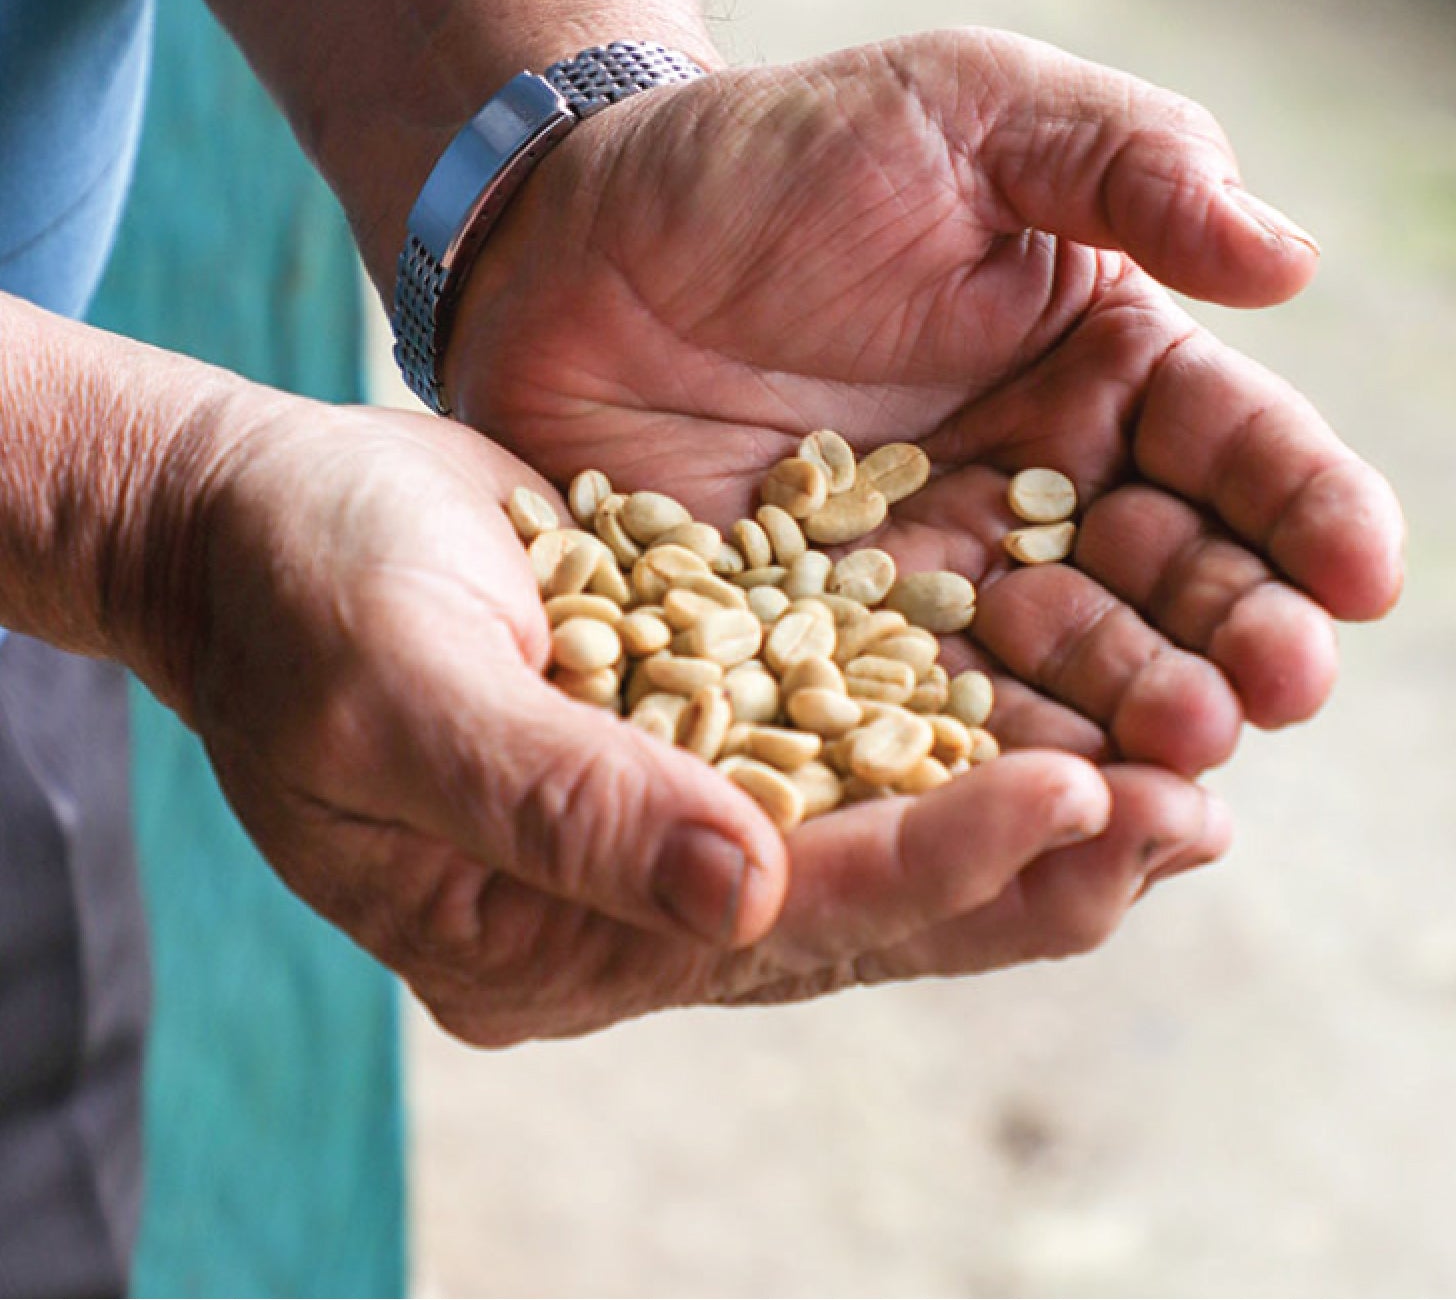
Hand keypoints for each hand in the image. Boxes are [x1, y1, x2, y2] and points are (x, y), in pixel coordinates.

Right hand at [158, 390, 1226, 1044]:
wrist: (260, 525)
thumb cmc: (294, 598)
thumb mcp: (395, 690)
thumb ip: (555, 801)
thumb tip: (739, 895)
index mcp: (535, 938)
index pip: (766, 925)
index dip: (925, 865)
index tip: (1074, 794)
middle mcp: (618, 911)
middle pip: (852, 917)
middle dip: (1023, 870)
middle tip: (1187, 818)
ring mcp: (662, 834)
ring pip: (876, 849)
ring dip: (1024, 822)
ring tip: (1178, 786)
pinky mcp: (694, 745)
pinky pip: (851, 765)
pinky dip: (960, 744)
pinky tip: (1071, 717)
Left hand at [446, 28, 1404, 779]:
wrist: (579, 236)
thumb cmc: (770, 159)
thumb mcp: (961, 112)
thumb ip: (1124, 167)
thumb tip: (1291, 258)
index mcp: (1092, 369)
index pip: (1225, 447)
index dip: (1302, 508)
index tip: (1361, 571)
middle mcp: (1027, 489)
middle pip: (1157, 581)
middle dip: (1227, 634)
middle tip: (1271, 688)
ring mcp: (924, 579)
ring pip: (1050, 668)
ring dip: (1124, 717)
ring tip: (1180, 757)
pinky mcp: (819, 641)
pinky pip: (907, 710)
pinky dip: (970, 755)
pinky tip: (1026, 796)